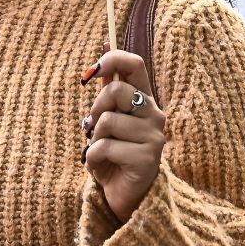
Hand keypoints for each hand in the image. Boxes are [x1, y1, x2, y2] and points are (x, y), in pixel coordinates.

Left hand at [82, 49, 166, 220]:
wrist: (128, 197)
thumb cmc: (115, 155)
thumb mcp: (108, 119)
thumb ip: (107, 89)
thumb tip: (104, 48)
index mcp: (144, 100)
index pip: (135, 64)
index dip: (112, 59)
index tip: (90, 72)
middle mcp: (154, 114)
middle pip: (116, 90)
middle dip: (95, 108)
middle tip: (94, 129)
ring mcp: (154, 137)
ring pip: (107, 121)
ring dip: (94, 139)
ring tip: (101, 152)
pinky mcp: (147, 159)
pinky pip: (105, 147)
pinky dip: (93, 158)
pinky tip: (102, 166)